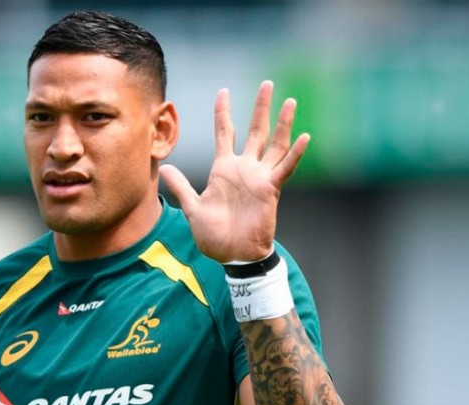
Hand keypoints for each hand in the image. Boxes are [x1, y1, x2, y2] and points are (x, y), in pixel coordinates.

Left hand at [160, 81, 309, 262]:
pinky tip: (304, 136)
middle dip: (260, 107)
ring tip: (290, 101)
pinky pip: (284, 168)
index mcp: (224, 169)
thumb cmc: (215, 235)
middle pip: (255, 130)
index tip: (223, 91)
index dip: (223, 112)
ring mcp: (259, 178)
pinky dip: (295, 153)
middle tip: (267, 84)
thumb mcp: (193, 208)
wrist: (232, 256)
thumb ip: (181, 187)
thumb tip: (164, 169)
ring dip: (282, 123)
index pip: (225, 133)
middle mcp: (244, 169)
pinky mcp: (270, 190)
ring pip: (274, 144)